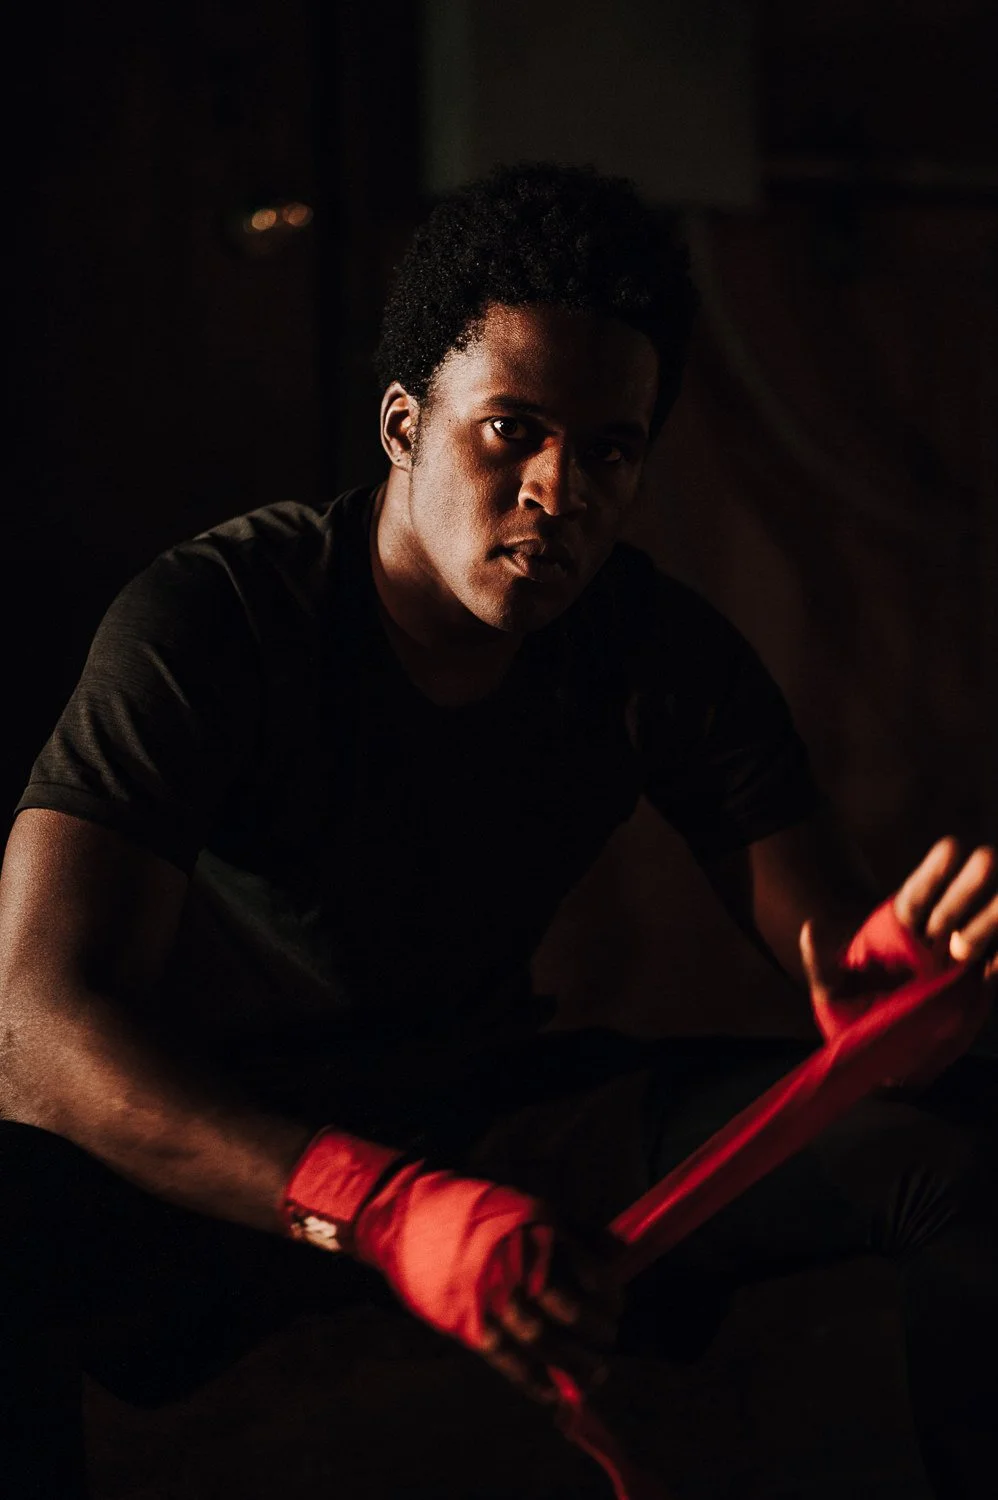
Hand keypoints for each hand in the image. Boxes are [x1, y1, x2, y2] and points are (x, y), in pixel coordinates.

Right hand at [477, 1219, 622, 1405]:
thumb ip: (577, 1230)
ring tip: (596, 1374)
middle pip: (568, 1310)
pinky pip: (507, 1358)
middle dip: (596, 1330)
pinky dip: (533, 1379)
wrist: (417, 1216)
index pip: (589, 1273)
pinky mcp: (469, 1321)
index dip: (609, 1296)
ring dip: (573, 1362)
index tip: (617, 1306)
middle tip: (610, 1337)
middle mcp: (518, 1266)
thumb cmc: (484, 1213)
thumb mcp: (533, 1207)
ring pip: (542, 1339)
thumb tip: (618, 1253)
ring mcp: (492, 1296)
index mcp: (538, 1233)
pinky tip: (553, 1392)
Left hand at [800, 836, 995, 1087]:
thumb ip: (820, 959)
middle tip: (945, 923)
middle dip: (967, 887)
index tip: (950, 846)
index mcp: (904, 923)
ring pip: (995, 914)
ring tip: (960, 951)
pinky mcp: (983, 982)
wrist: (882, 1052)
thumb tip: (808, 927)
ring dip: (989, 920)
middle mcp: (940, 930)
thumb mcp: (830, 988)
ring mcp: (967, 954)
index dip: (937, 869)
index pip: (923, 888)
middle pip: (966, 889)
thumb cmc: (852, 1011)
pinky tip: (992, 968)